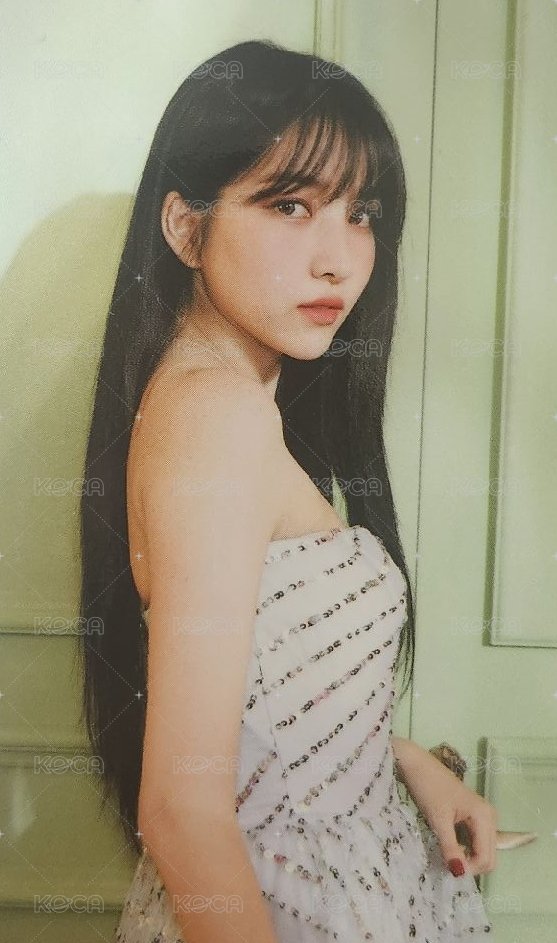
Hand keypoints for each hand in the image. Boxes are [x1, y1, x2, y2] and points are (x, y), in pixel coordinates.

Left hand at [392, 737, 497, 876]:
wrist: (417, 764)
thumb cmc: (428, 788)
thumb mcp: (438, 820)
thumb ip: (450, 847)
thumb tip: (459, 874)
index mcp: (485, 817)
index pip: (486, 857)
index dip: (469, 869)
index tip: (448, 870)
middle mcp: (489, 817)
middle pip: (489, 856)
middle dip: (471, 865)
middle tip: (447, 865)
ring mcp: (483, 816)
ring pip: (482, 850)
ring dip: (468, 858)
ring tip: (446, 855)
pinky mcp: (473, 816)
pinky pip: (475, 841)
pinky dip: (465, 849)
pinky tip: (449, 846)